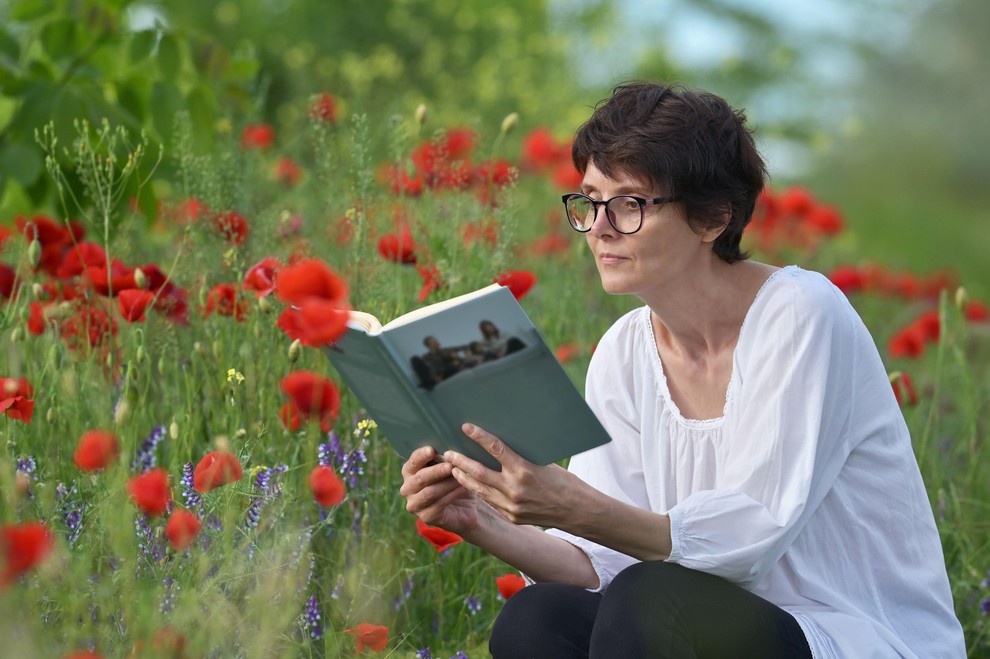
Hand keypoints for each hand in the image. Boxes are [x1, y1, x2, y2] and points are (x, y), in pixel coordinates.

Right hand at [399, 446, 481, 532]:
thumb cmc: (454, 480)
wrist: (466, 506)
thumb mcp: (449, 466)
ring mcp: (414, 504)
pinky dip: (452, 495)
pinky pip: (438, 505)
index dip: (421, 455)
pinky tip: (462, 488)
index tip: (431, 450)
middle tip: (450, 465)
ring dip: (446, 484)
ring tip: (460, 477)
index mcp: (410, 471)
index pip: (413, 461)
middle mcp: (408, 488)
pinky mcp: (425, 517)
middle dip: (436, 471)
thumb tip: (450, 446)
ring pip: (429, 492)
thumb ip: (445, 457)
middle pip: (419, 478)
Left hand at [444, 423, 580, 527]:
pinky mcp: (512, 517)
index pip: (496, 449)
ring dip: (464, 478)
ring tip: (453, 468)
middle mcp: (515, 489)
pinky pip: (489, 502)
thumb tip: (500, 446)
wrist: (577, 511)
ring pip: (479, 490)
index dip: (479, 436)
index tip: (466, 427)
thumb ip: (521, 458)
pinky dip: (478, 492)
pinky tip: (469, 484)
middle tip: (448, 452)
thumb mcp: (543, 463)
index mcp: (525, 470)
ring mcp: (512, 506)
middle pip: (479, 472)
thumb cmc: (563, 481)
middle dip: (460, 461)